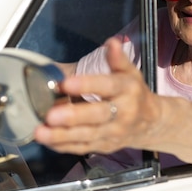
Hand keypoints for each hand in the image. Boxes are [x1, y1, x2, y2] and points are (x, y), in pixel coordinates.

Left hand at [34, 37, 158, 154]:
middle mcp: (122, 113)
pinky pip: (82, 148)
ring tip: (40, 132)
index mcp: (127, 90)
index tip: (66, 83)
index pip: (107, 86)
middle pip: (96, 116)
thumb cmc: (133, 93)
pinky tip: (47, 141)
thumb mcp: (130, 72)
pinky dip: (63, 146)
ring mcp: (113, 133)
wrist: (151, 123)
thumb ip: (118, 58)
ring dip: (62, 136)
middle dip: (73, 116)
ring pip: (87, 136)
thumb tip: (112, 43)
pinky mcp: (104, 146)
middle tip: (50, 115)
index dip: (87, 85)